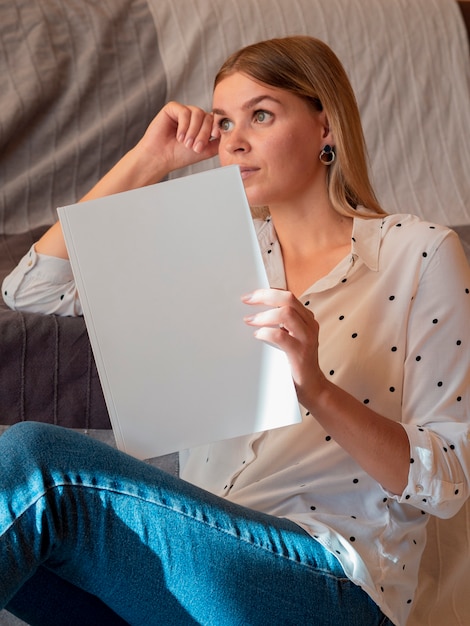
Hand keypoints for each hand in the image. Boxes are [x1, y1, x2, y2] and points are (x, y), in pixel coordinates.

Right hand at [135, 101, 219, 174]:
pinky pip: (185, 112)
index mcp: (201, 125)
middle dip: (203, 134)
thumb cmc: (179, 156)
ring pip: (198, 113)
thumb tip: (228, 133)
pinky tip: (179, 136)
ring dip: (194, 131)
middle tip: (195, 148)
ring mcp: (183, 112)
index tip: (211, 140)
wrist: (160, 158)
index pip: (214, 121)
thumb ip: (217, 141)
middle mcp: (193, 117)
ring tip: (186, 143)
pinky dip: (184, 126)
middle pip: (207, 117)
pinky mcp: (172, 108)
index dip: (215, 130)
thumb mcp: (205, 150)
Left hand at [242, 288, 326, 404]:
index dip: (267, 292)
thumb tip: (253, 312)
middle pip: (288, 299)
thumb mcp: (290, 337)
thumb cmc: (295, 361)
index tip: (250, 296)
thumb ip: (280, 324)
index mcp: (306, 318)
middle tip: (247, 301)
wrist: (312, 386)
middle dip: (264, 296)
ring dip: (264, 316)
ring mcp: (307, 338)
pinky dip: (266, 333)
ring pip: (286, 314)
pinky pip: (281, 336)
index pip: (288, 296)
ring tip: (250, 321)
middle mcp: (310, 325)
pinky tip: (258, 336)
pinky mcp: (300, 353)